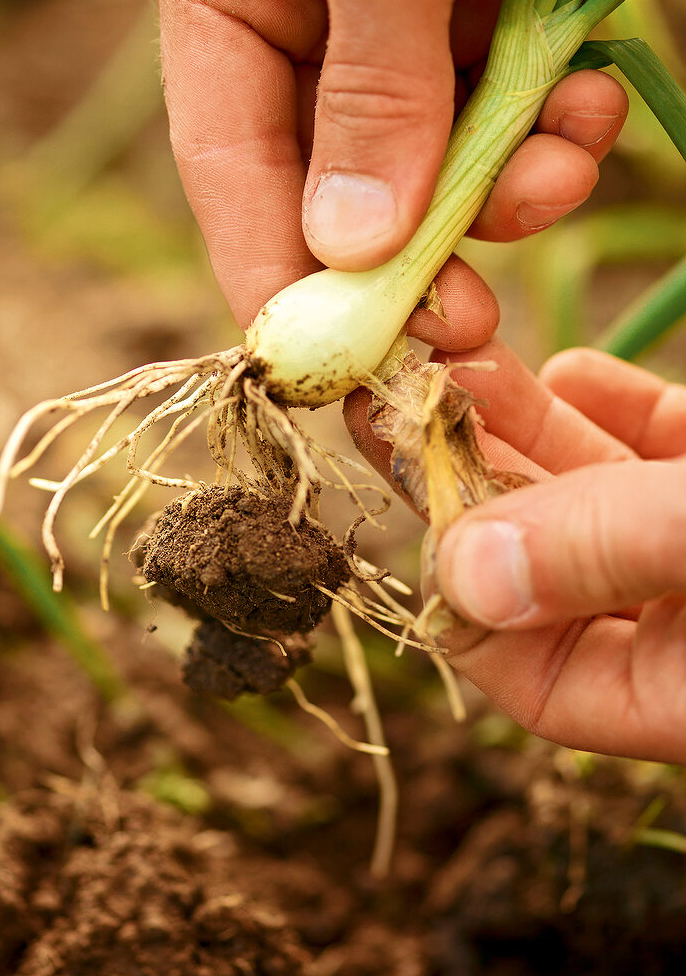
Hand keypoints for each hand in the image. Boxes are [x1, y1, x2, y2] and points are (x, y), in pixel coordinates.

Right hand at [152, 0, 630, 326]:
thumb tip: (352, 248)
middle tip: (462, 333)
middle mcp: (311, 5)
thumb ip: (370, 87)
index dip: (270, 271)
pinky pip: (514, 117)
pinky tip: (591, 114)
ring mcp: (410, 15)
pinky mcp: (500, 11)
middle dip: (407, 262)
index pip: (229, 160)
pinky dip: (556, 139)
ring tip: (553, 182)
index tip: (320, 364)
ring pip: (438, 165)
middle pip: (339, 183)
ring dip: (501, 199)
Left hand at [349, 310, 685, 763]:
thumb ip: (601, 550)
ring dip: (525, 427)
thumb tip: (459, 568)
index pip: (526, 670)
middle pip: (544, 560)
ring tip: (462, 361)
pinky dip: (611, 410)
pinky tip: (572, 368)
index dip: (457, 589)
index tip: (406, 484)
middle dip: (470, 473)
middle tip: (393, 395)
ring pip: (591, 496)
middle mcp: (675, 626)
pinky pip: (654, 453)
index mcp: (673, 689)